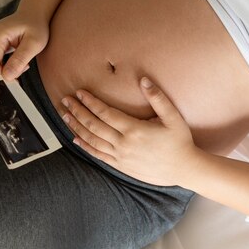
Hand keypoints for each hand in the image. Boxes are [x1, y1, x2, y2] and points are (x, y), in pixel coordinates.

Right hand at [0, 10, 48, 79]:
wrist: (32, 14)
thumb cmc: (35, 26)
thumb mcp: (35, 43)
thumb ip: (21, 59)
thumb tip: (7, 77)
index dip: (1, 78)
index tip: (17, 84)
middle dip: (1, 77)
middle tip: (21, 75)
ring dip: (0, 74)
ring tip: (19, 66)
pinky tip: (13, 65)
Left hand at [60, 78, 199, 186]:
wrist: (183, 169)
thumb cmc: (179, 141)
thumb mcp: (173, 117)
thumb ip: (158, 98)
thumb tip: (144, 79)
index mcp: (134, 130)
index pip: (105, 113)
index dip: (90, 102)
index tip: (80, 92)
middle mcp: (123, 144)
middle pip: (94, 125)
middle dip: (78, 111)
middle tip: (65, 100)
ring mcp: (120, 157)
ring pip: (92, 140)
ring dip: (77, 127)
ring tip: (65, 115)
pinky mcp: (121, 166)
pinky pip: (98, 155)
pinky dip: (85, 146)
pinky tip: (76, 138)